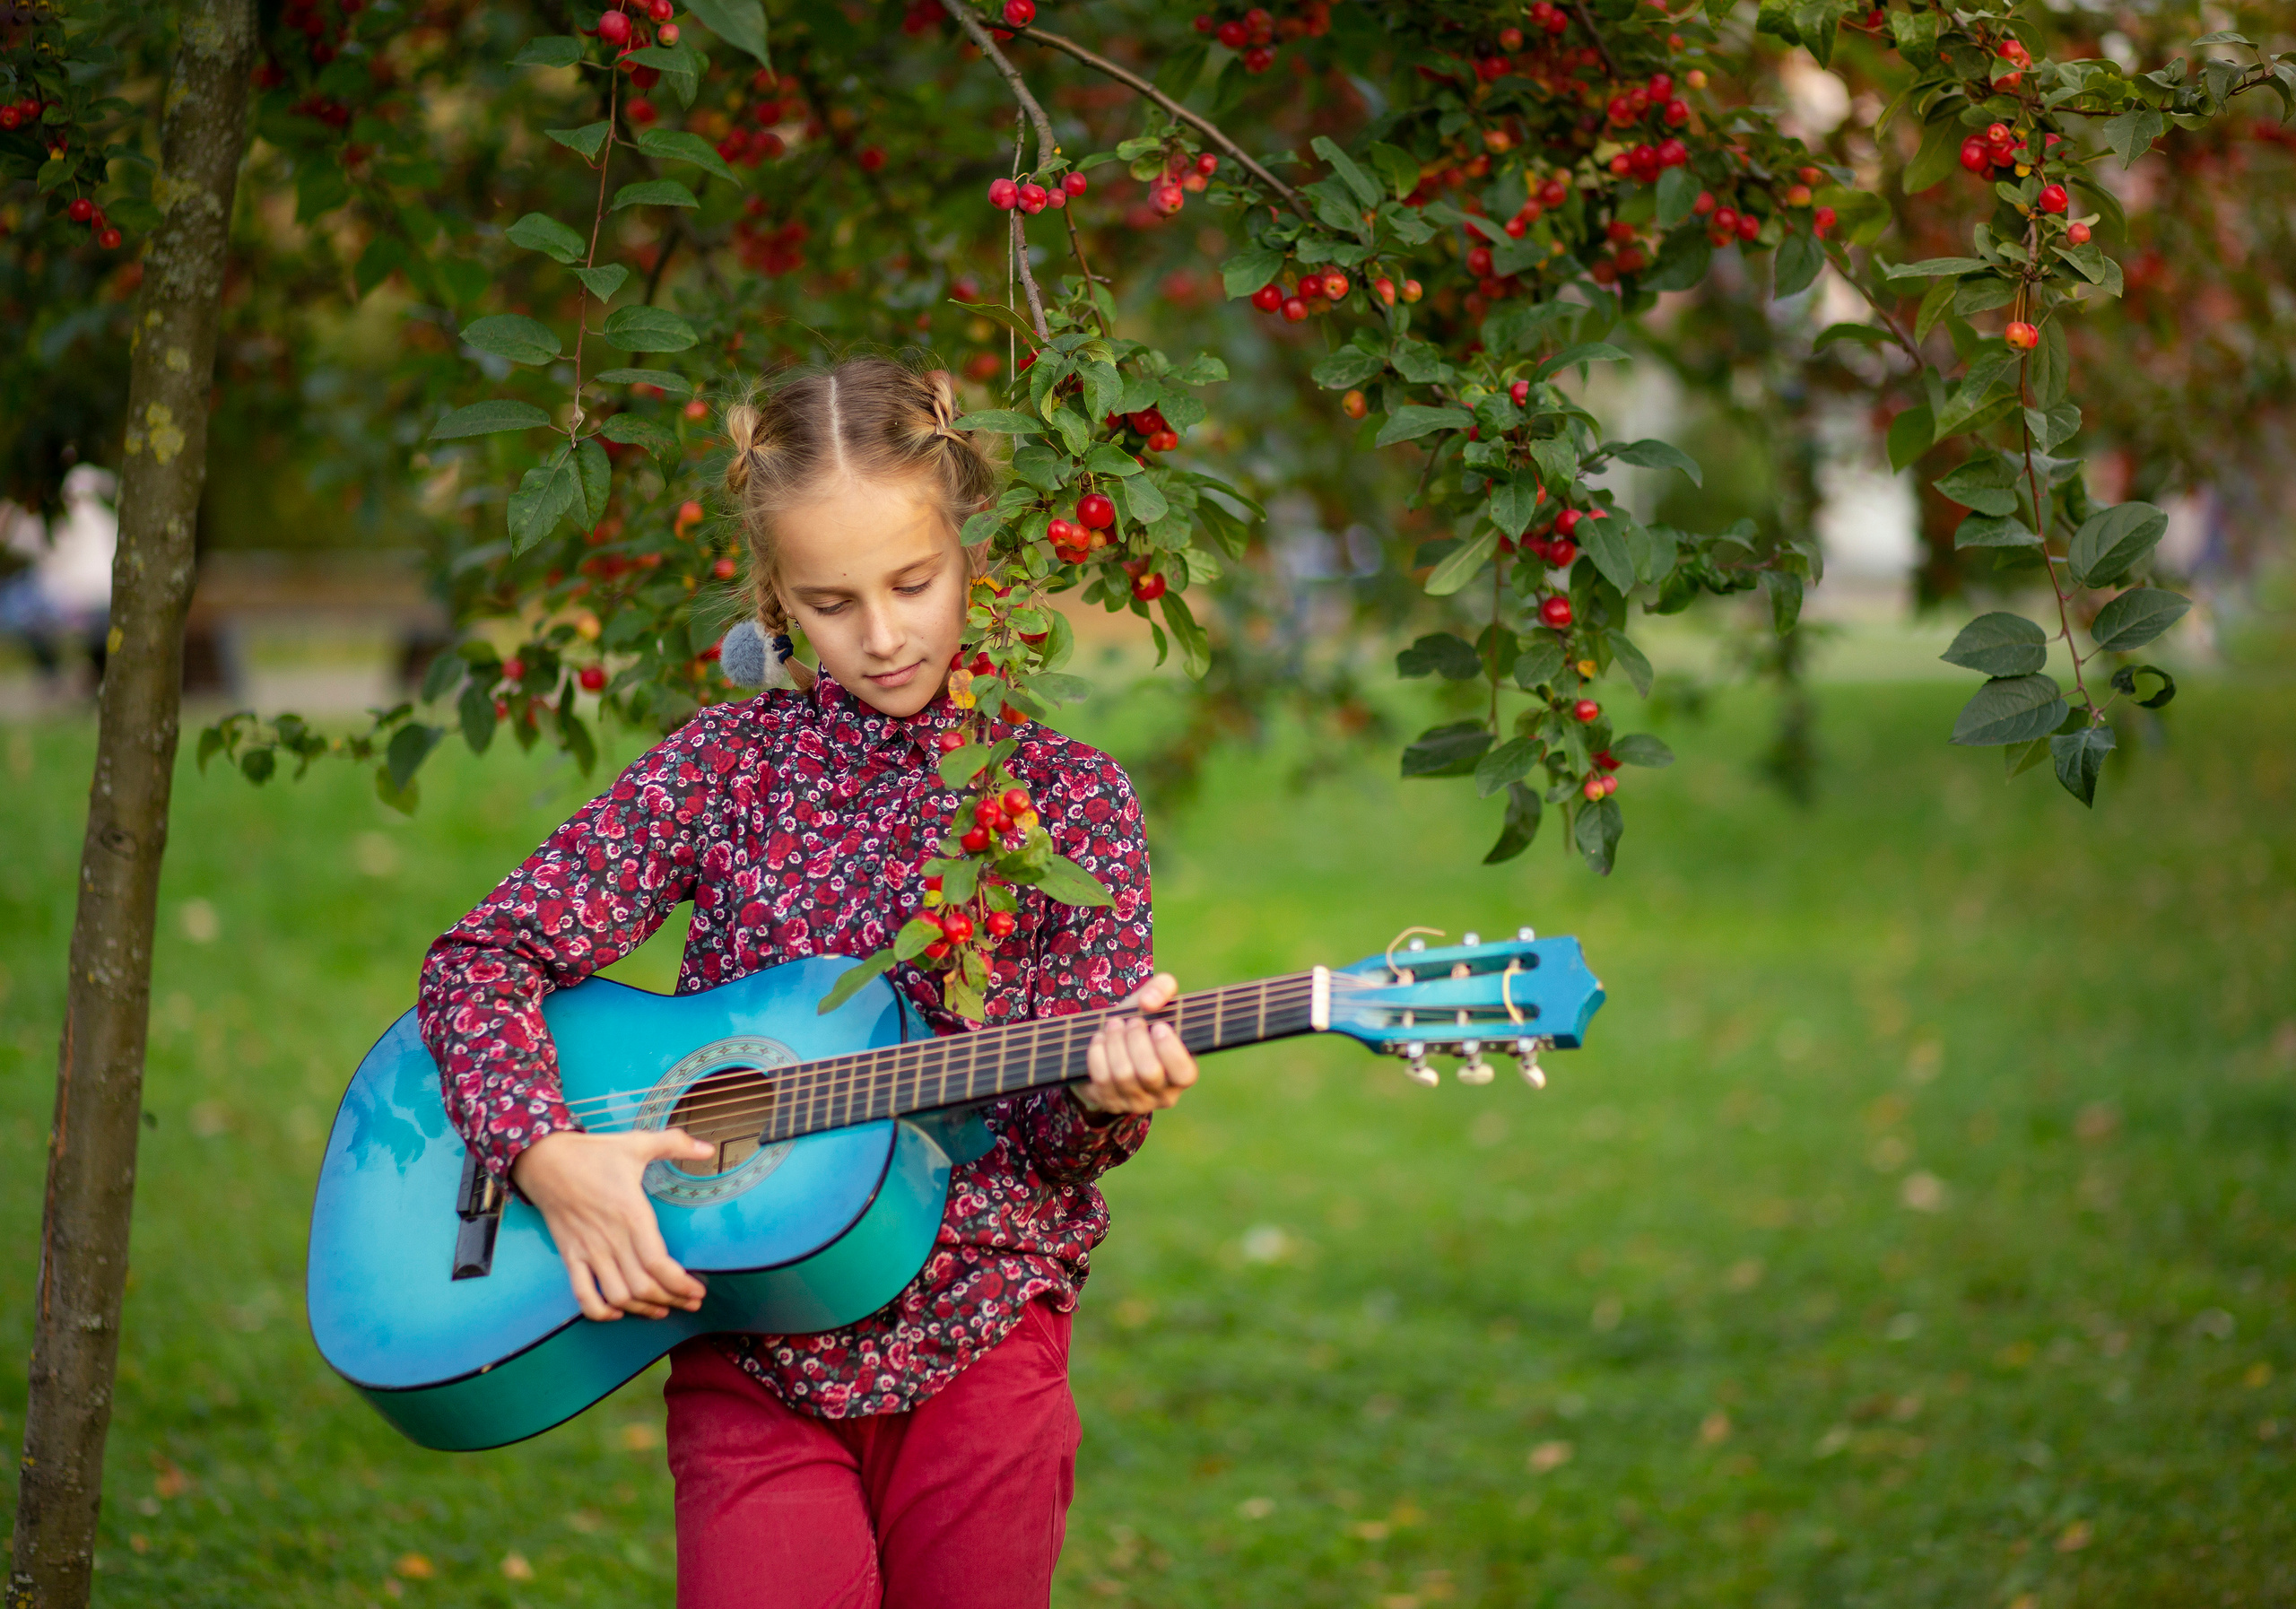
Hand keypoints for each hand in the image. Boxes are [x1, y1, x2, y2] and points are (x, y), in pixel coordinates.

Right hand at [509, 1128, 713, 1321]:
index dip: (680, 1283)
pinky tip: (616, 1312)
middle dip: (671, 1299)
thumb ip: (674, 1143)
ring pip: (617, 1296)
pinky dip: (599, 1311)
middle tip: (691, 1303)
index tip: (698, 1291)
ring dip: (641, 1309)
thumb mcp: (637, 1143)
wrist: (544, 1159)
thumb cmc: (593, 1153)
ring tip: (663, 1309)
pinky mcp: (570, 1255)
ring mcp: (588, 1250)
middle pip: (643, 1286)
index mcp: (631, 1214)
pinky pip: (582, 1294)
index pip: (658, 1263)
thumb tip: (708, 1149)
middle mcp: (611, 1238)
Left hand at [1073, 973, 1198, 1115]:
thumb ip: (1162, 987)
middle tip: (1132, 1021)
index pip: (1184, 1073)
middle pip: (1149, 1072)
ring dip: (1115, 1042)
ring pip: (1123, 1075)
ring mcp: (1136, 1102)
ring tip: (1114, 1025)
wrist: (1110, 1044)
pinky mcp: (1110, 1102)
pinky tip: (1099, 1039)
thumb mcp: (1154, 1002)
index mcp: (1184, 1072)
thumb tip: (1149, 1003)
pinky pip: (1101, 1078)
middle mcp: (1164, 1094)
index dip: (1169, 1049)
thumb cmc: (1140, 1022)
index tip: (1157, 1026)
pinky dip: (1098, 1052)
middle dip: (1136, 1040)